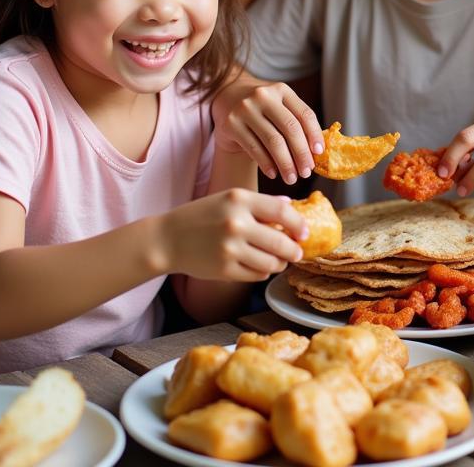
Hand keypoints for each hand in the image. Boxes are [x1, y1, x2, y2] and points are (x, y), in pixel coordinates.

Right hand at [158, 190, 308, 281]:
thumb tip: (291, 206)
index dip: (298, 224)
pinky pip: (256, 274)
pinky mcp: (224, 270)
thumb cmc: (202, 215)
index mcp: (240, 199)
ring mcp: (230, 248)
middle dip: (294, 250)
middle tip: (297, 252)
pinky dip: (263, 272)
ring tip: (278, 260)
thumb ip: (261, 202)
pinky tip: (260, 266)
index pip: (281, 212)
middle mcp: (236, 223)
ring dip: (280, 263)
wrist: (168, 238)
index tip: (305, 232)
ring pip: (271, 262)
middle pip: (281, 242)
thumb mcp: (229, 198)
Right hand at [212, 77, 323, 183]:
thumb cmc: (263, 109)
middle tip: (307, 173)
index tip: (319, 153)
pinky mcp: (231, 124)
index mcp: (282, 90)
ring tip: (292, 178)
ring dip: (285, 163)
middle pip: (290, 128)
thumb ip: (297, 122)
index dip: (315, 135)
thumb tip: (317, 153)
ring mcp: (245, 109)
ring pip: (273, 141)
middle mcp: (263, 96)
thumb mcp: (280, 106)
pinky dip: (267, 164)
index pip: (304, 114)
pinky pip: (254, 148)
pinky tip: (274, 174)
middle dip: (301, 154)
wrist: (227, 98)